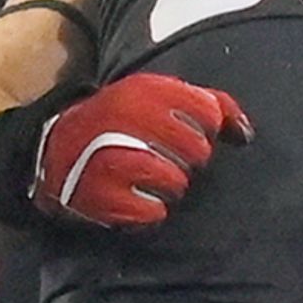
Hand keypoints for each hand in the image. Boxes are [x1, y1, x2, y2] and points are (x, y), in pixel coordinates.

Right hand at [30, 71, 250, 229]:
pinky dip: (149, 211)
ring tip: (147, 178)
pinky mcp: (102, 195)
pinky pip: (153, 213)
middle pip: (197, 152)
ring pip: (177, 184)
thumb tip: (245, 135)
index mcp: (145, 90)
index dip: (206, 129)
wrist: (56, 149)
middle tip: (164, 158)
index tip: (187, 132)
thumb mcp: (160, 98)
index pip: (208, 113)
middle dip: (188, 160)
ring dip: (169, 186)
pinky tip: (133, 197)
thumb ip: (211, 105)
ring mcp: (112, 157)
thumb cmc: (122, 124)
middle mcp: (127, 119)